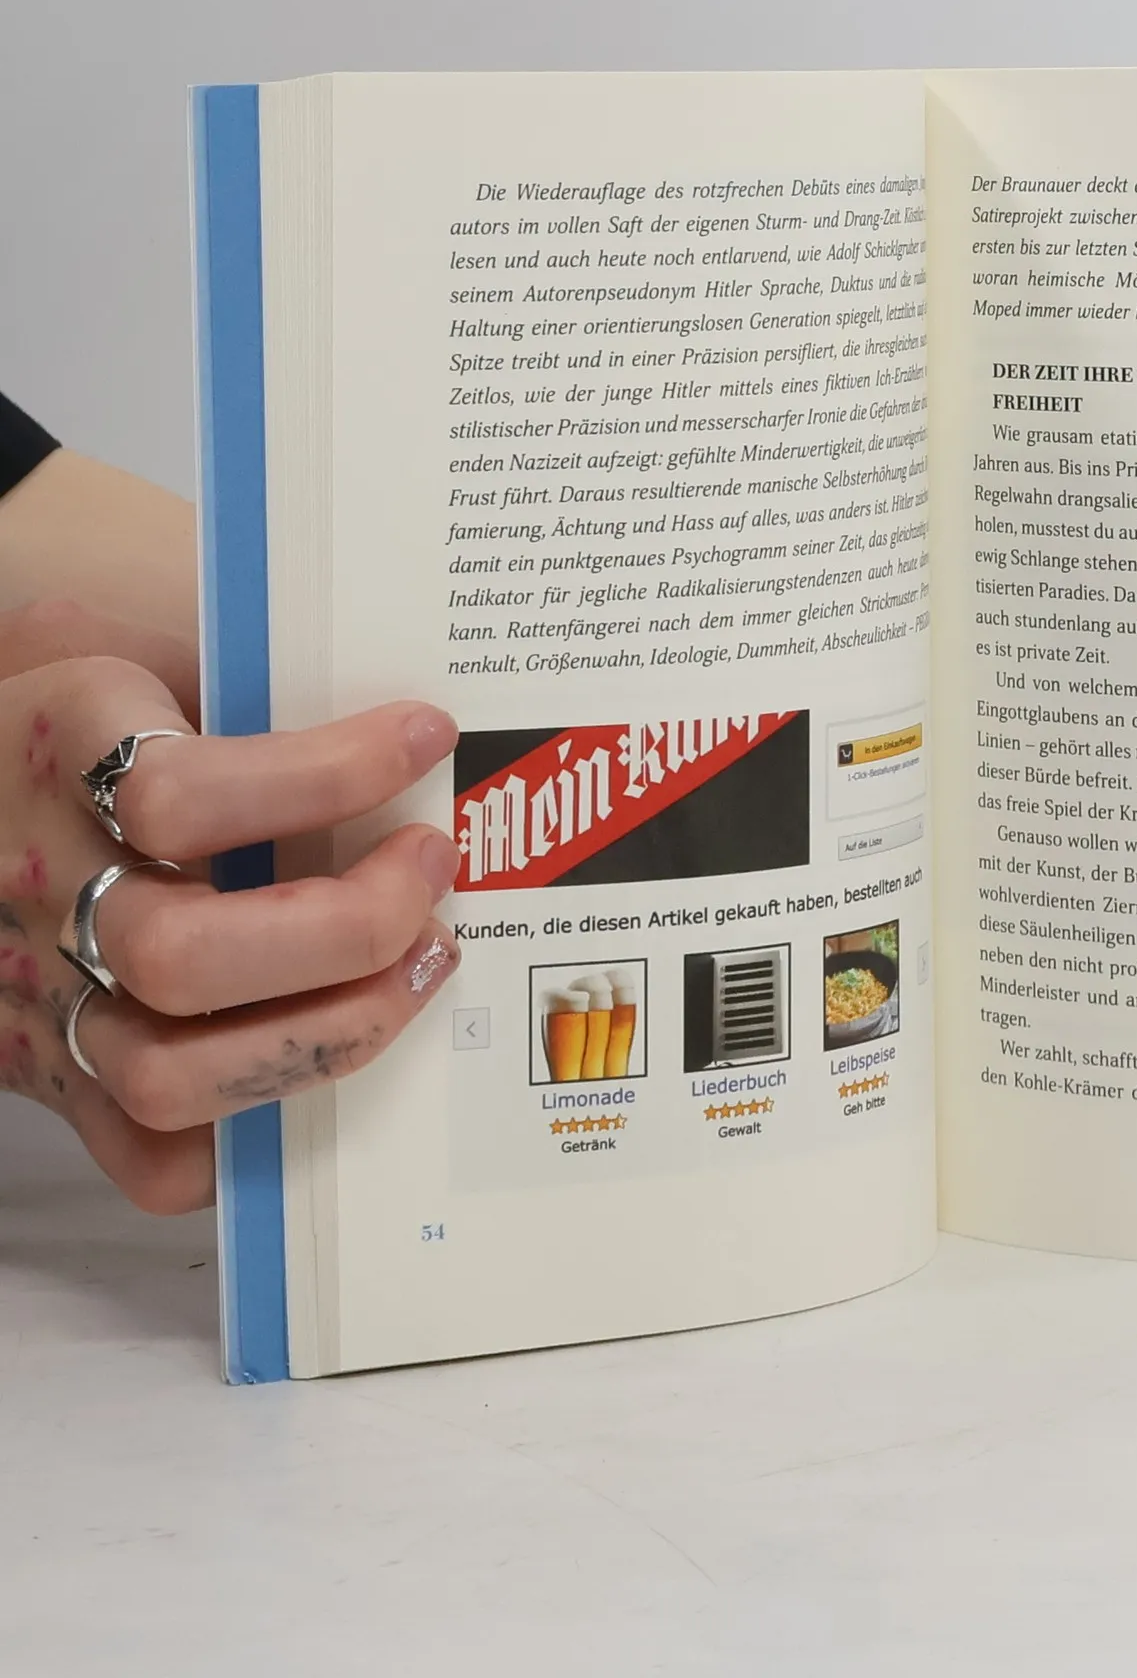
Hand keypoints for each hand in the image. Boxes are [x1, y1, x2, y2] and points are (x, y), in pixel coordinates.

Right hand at [0, 601, 459, 1213]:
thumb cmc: (69, 718)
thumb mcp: (127, 643)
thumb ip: (232, 657)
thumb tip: (392, 697)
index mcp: (56, 756)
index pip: (184, 795)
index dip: (327, 774)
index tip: (425, 735)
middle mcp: (41, 886)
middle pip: (184, 957)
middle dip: (347, 926)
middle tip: (431, 864)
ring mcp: (42, 996)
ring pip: (172, 1074)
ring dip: (332, 1031)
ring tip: (422, 963)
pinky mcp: (55, 1078)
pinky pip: (149, 1157)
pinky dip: (253, 1131)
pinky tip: (325, 1057)